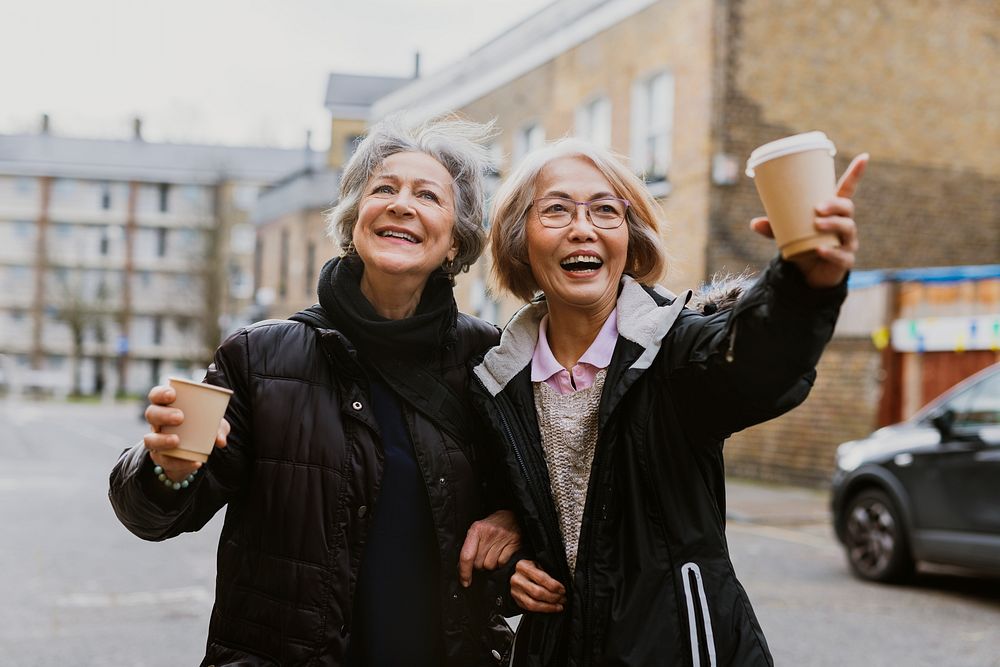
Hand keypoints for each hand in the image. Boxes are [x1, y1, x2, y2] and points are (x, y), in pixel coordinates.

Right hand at [142, 385, 229, 481]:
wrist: (194, 454)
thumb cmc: (202, 429)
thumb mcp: (213, 426)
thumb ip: (219, 429)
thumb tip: (220, 440)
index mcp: (167, 407)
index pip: (156, 396)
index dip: (161, 393)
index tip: (173, 394)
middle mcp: (157, 423)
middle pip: (151, 414)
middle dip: (163, 415)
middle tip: (180, 417)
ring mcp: (156, 441)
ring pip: (149, 440)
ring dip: (162, 440)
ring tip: (176, 440)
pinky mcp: (161, 459)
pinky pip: (165, 461)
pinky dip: (180, 463)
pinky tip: (195, 462)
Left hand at [458, 509, 521, 586]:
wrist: (513, 515)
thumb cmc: (493, 525)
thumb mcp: (478, 530)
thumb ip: (470, 546)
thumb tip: (462, 568)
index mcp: (476, 529)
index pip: (466, 556)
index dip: (464, 572)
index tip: (465, 582)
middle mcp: (489, 534)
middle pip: (479, 564)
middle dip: (479, 564)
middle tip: (484, 555)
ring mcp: (502, 538)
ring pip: (490, 566)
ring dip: (490, 564)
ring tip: (493, 553)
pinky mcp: (514, 543)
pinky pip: (502, 563)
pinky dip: (501, 562)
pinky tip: (502, 553)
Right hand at [511, 559, 565, 612]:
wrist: (516, 573)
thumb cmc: (530, 568)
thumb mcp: (538, 563)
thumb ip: (547, 572)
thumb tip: (560, 585)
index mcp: (523, 566)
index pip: (541, 578)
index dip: (554, 586)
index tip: (563, 589)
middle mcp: (517, 579)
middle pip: (537, 593)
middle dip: (553, 597)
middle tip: (563, 598)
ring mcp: (515, 592)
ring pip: (533, 604)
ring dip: (549, 606)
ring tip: (559, 605)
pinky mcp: (517, 601)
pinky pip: (530, 609)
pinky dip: (543, 610)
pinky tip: (552, 608)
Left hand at [751, 153, 867, 288]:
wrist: (809, 274)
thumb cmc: (802, 245)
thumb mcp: (786, 234)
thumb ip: (773, 227)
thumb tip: (754, 223)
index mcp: (833, 212)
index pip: (847, 190)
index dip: (856, 174)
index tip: (864, 156)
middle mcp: (844, 224)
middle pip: (847, 208)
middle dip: (835, 205)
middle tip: (818, 208)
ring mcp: (847, 242)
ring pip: (847, 228)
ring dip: (833, 224)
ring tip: (817, 224)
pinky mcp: (845, 260)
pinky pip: (842, 256)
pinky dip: (831, 253)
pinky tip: (820, 250)